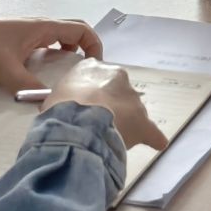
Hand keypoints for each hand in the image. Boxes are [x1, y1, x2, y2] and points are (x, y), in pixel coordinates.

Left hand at [0, 14, 101, 91]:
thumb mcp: (7, 71)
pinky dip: (52, 55)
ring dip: (68, 52)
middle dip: (84, 48)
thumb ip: (29, 88)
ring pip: (57, 38)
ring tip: (68, 75)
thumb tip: (49, 105)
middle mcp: (39, 26)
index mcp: (43, 27)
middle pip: (72, 31)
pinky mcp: (17, 40)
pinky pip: (44, 44)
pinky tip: (43, 74)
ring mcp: (28, 32)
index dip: (94, 44)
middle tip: (85, 72)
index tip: (95, 66)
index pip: (81, 29)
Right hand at [46, 60, 169, 151]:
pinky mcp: (142, 120)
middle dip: (110, 106)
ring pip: (132, 111)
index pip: (95, 78)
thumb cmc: (58, 111)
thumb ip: (66, 97)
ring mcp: (131, 98)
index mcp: (91, 67)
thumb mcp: (54, 96)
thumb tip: (67, 109)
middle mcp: (115, 76)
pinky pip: (151, 131)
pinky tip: (155, 143)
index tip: (86, 106)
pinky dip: (152, 138)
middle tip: (96, 124)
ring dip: (125, 123)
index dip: (91, 94)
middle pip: (117, 92)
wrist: (74, 124)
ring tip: (110, 140)